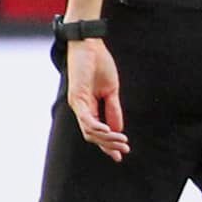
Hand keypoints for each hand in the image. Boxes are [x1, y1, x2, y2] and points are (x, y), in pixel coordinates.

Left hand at [65, 36, 128, 161]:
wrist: (90, 46)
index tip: (120, 155)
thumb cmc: (99, 65)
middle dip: (109, 144)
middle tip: (124, 150)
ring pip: (90, 130)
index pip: (98, 132)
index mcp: (90, 108)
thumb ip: (113, 109)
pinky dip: (96, 126)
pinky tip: (108, 131)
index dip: (108, 144)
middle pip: (93, 135)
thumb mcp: (111, 91)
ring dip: (106, 138)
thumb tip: (118, 129)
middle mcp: (82, 109)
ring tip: (121, 141)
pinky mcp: (77, 97)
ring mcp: (78, 104)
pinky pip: (86, 117)